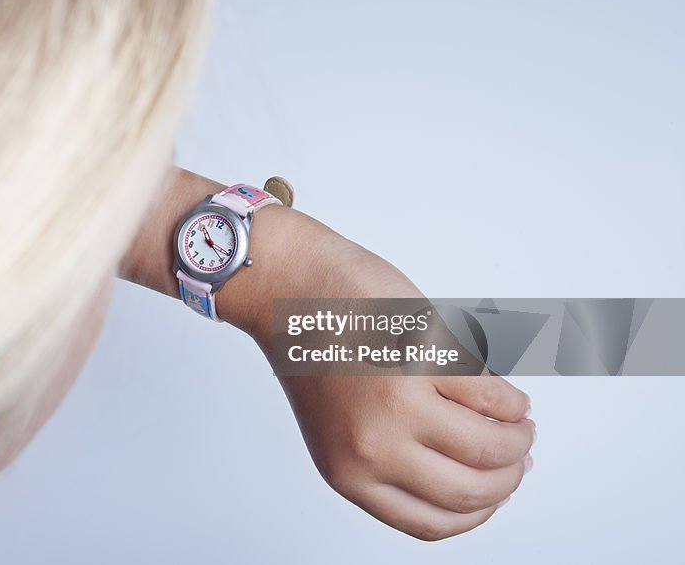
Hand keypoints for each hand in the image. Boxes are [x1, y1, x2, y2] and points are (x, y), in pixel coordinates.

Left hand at [240, 207, 534, 539]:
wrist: (291, 288)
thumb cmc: (314, 349)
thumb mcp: (340, 428)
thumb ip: (392, 458)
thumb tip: (474, 472)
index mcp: (350, 474)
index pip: (432, 523)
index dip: (478, 512)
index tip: (497, 495)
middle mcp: (374, 449)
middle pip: (470, 491)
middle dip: (508, 477)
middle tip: (519, 455)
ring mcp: (400, 405)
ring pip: (490, 447)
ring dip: (518, 438)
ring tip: (520, 423)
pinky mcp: (423, 360)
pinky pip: (492, 396)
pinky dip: (511, 401)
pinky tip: (508, 396)